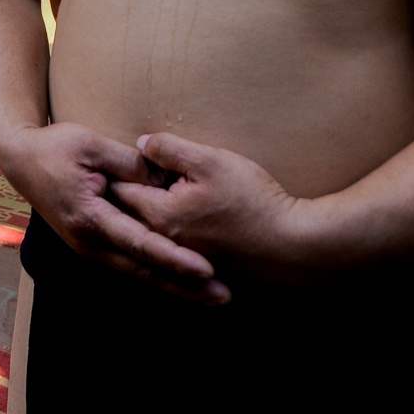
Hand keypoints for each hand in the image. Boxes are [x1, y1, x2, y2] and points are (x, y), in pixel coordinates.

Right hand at [0, 122, 226, 302]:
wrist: (20, 160)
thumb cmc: (54, 147)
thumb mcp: (92, 144)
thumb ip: (130, 162)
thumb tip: (165, 177)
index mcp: (89, 217)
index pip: (140, 243)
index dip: (174, 259)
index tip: (206, 269)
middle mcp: (89, 243)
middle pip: (144, 272)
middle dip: (185, 288)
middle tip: (223, 298)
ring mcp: (90, 249)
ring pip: (138, 276)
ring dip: (176, 288)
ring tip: (213, 298)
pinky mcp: (93, 247)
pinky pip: (130, 267)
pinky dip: (158, 277)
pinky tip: (183, 285)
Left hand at [109, 133, 314, 281]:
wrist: (293, 245)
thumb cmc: (253, 200)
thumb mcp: (210, 161)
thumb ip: (169, 149)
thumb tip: (141, 145)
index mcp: (158, 216)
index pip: (120, 188)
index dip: (120, 167)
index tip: (119, 156)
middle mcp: (162, 243)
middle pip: (131, 212)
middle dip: (129, 190)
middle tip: (131, 170)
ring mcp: (180, 259)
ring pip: (151, 228)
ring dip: (150, 210)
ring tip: (159, 189)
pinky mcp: (199, 268)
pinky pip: (171, 246)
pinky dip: (170, 231)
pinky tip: (187, 214)